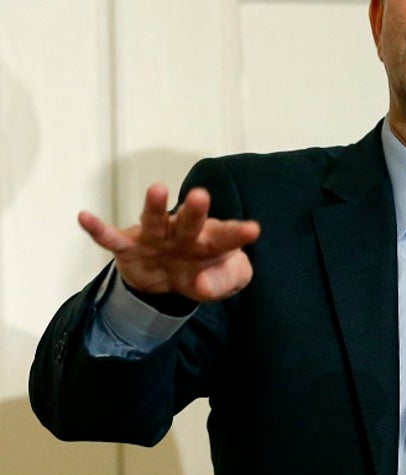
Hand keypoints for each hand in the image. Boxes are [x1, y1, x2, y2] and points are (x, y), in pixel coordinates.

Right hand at [78, 184, 260, 302]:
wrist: (168, 282)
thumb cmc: (203, 271)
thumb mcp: (222, 282)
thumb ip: (222, 283)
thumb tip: (202, 285)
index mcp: (212, 241)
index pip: (227, 237)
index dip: (238, 234)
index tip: (252, 231)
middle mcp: (184, 234)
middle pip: (191, 222)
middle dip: (195, 210)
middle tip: (201, 196)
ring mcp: (156, 239)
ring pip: (155, 221)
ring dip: (155, 206)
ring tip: (157, 189)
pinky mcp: (130, 248)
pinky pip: (112, 239)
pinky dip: (98, 230)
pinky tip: (84, 217)